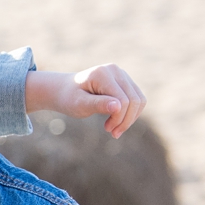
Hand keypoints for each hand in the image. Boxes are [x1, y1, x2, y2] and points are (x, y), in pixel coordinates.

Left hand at [28, 64, 146, 137]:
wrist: (64, 91)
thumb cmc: (68, 98)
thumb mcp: (79, 104)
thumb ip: (97, 104)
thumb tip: (118, 106)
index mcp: (102, 74)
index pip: (123, 100)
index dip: (118, 118)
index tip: (107, 130)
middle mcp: (115, 70)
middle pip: (135, 100)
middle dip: (126, 120)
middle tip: (113, 133)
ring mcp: (121, 74)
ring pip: (139, 100)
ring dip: (130, 118)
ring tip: (115, 129)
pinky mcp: (125, 81)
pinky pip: (137, 99)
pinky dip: (131, 113)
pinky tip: (117, 121)